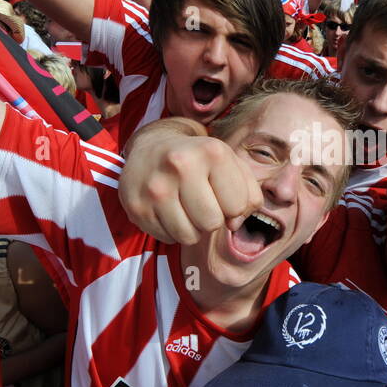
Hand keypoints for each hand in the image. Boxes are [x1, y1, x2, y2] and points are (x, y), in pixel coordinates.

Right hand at [119, 125, 261, 243]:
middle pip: (212, 223)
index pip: (238, 206)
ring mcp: (155, 187)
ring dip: (193, 229)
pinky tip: (168, 211)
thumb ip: (249, 194)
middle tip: (202, 202)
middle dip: (212, 219)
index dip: (234, 206)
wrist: (151, 148)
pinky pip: (167, 238)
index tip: (221, 193)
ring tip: (186, 207)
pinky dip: (172, 231)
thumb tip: (235, 223)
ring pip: (189, 236)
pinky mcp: (136, 207)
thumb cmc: (200, 161)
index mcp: (211, 151)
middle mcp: (180, 165)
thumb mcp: (231, 164)